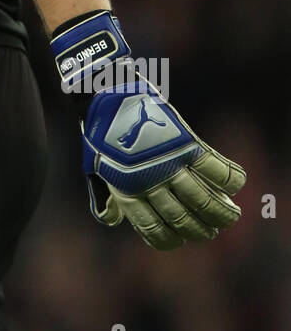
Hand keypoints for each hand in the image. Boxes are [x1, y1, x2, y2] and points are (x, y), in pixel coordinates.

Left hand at [50, 11, 246, 249]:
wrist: (105, 92)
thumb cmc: (100, 130)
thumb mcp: (93, 166)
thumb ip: (104, 196)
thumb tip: (112, 219)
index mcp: (127, 192)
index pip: (156, 231)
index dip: (175, 239)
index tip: (186, 237)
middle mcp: (150, 182)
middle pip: (184, 220)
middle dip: (203, 230)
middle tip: (214, 229)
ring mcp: (169, 163)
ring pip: (203, 201)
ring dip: (222, 212)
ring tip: (232, 215)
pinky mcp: (184, 143)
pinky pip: (216, 169)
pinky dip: (231, 179)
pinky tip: (236, 183)